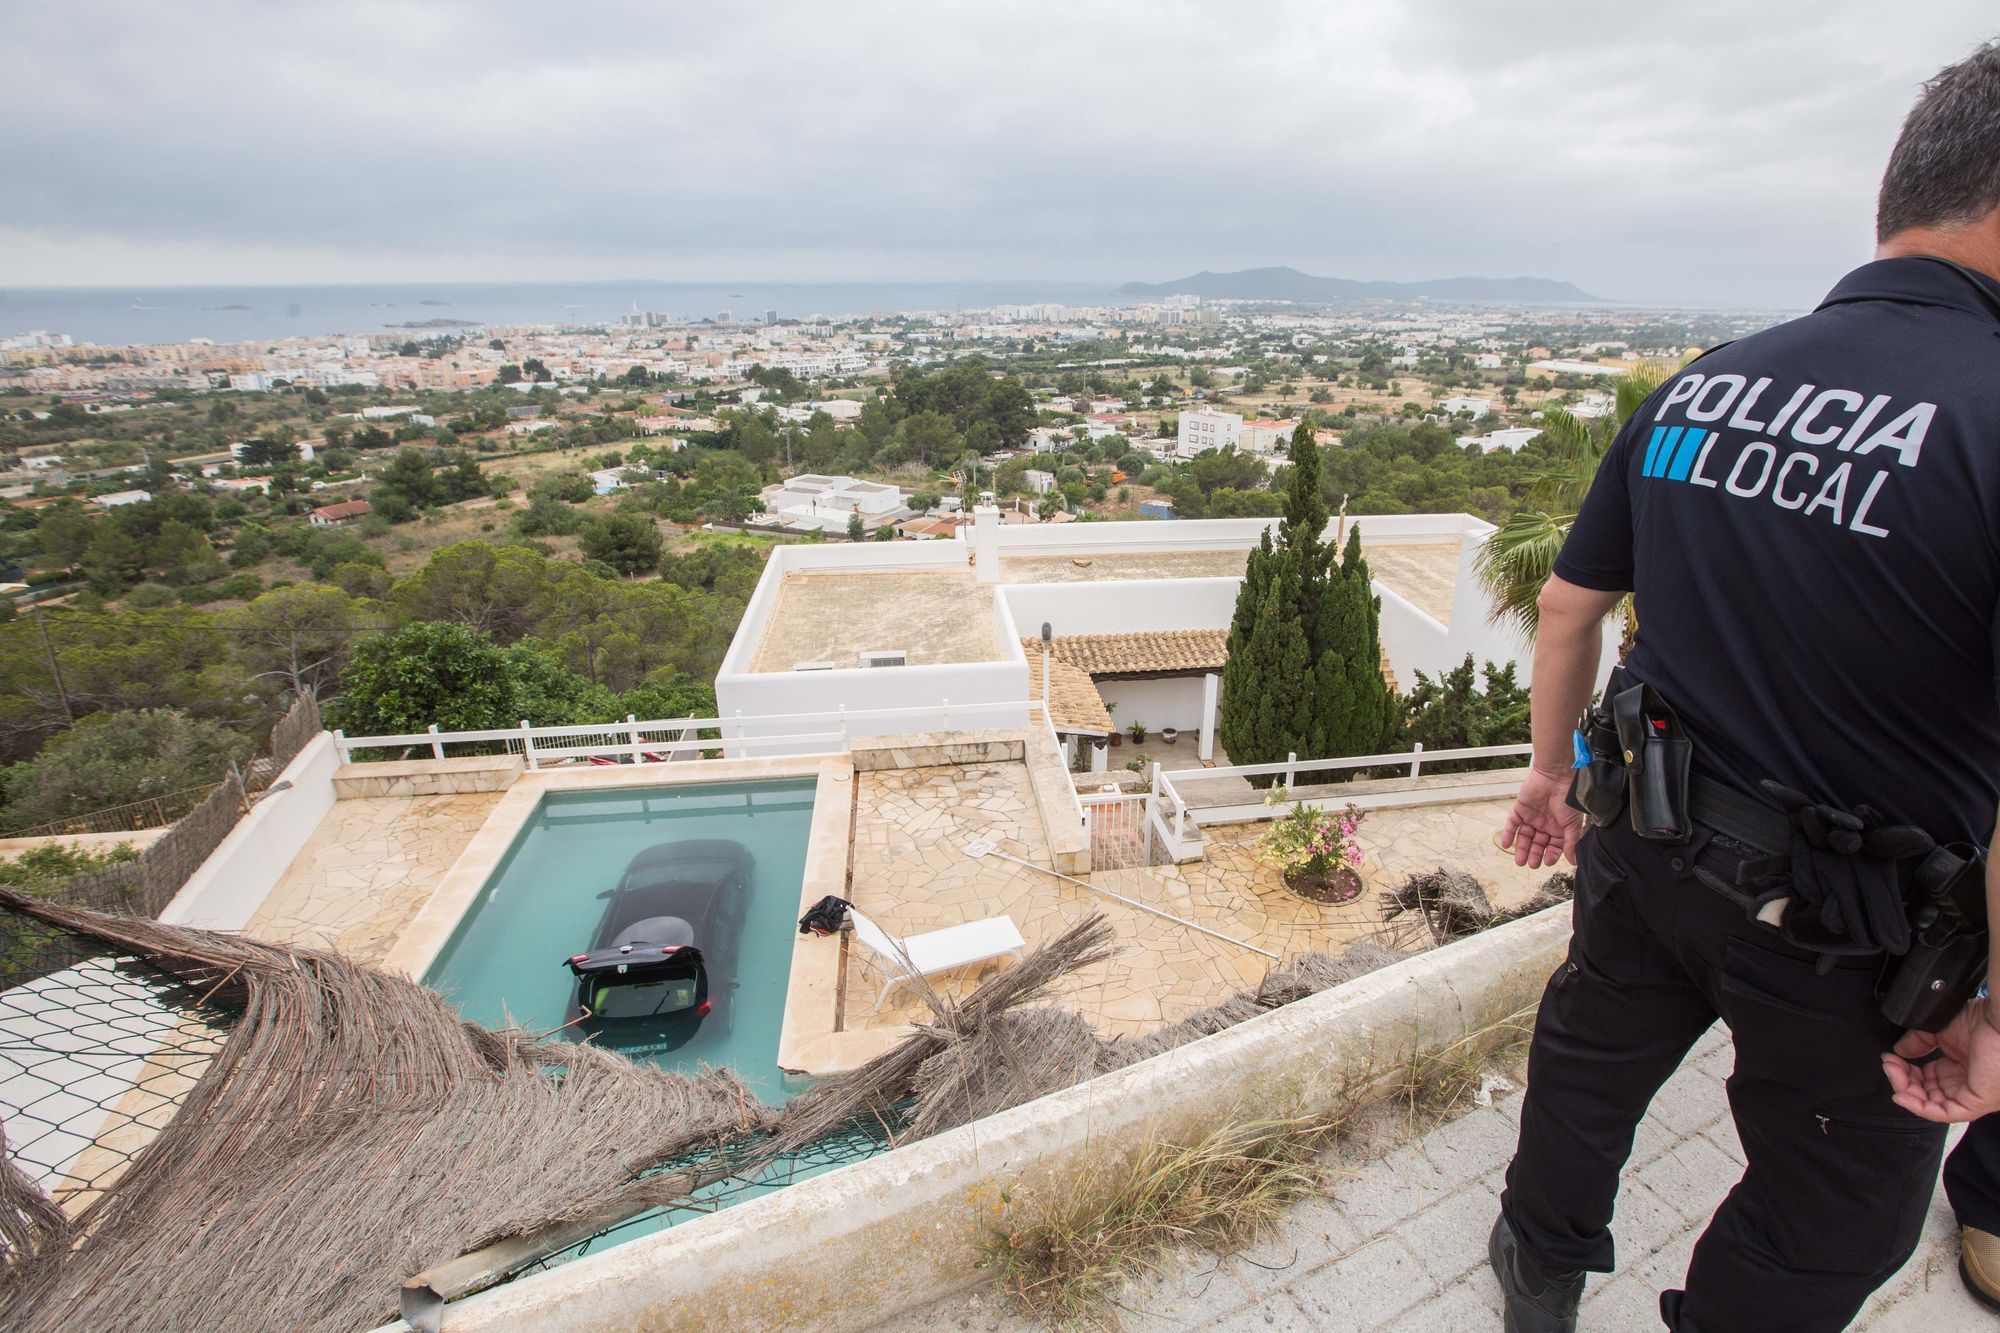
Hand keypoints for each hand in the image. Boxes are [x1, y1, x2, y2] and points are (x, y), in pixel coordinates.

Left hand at [1500, 765, 1581, 869]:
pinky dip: (1509, 834)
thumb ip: (1571, 842)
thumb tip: (1573, 861)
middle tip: (1531, 865)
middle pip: (1538, 844)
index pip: (1553, 846)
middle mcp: (1545, 825)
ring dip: (1522, 849)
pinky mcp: (1520, 810)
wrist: (1556, 777)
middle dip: (1534, 854)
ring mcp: (1532, 817)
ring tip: (1520, 861)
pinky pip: (1512, 824)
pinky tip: (1506, 844)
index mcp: (1558, 828)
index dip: (1551, 855)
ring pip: (1525, 837)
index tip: (1547, 862)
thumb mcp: (1572, 824)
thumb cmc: (1567, 799)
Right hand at [1882, 998, 1999, 1122]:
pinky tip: (1901, 1094)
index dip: (1905, 1071)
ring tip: (1892, 1071)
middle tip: (1888, 1063)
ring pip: (1931, 1104)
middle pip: (1925, 1093)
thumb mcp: (1939, 1029)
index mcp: (1961, 1067)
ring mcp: (1971, 1094)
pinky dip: (1918, 1107)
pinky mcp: (1976, 1102)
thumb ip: (1917, 1041)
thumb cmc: (1983, 1021)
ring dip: (1906, 1090)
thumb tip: (1898, 1051)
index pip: (1927, 1079)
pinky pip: (1943, 1113)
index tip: (1890, 1057)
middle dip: (1902, 1080)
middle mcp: (1966, 1082)